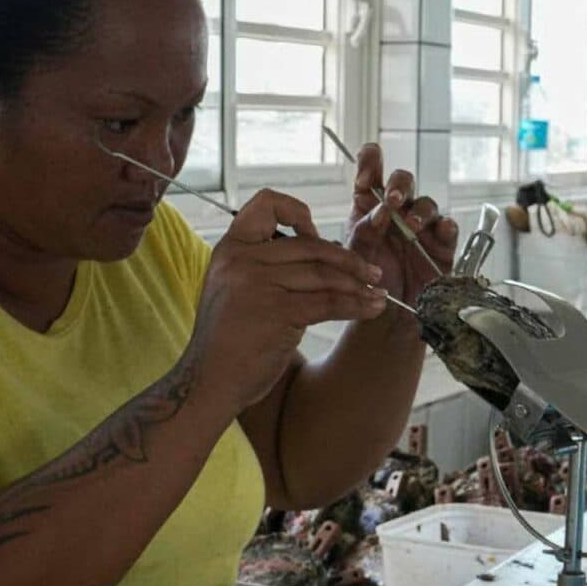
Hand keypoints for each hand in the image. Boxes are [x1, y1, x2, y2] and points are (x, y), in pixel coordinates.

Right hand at [193, 190, 387, 411]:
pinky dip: (356, 305)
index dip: (297, 211)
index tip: (315, 235)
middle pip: (310, 246)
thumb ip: (265, 266)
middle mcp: (241, 260)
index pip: (265, 204)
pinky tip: (371, 309)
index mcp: (230, 248)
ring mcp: (257, 284)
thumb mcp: (233, 288)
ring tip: (378, 294)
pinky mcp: (277, 312)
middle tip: (372, 273)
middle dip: (349, 260)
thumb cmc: (228, 340)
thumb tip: (320, 248)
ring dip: (359, 285)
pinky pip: (329, 302)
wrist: (208, 382)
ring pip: (324, 274)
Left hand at [345, 143, 457, 305]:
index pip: (371, 173)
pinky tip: (442, 230)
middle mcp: (398, 211)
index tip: (365, 178)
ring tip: (411, 226)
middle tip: (393, 199)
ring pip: (427, 204)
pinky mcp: (442, 245)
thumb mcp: (357, 256)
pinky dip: (447, 227)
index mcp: (371, 207)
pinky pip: (449, 229)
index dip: (370, 165)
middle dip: (400, 185)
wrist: (388, 316)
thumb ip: (363, 231)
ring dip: (420, 211)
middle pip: (404, 181)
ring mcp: (422, 226)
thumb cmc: (370, 281)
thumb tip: (380, 211)